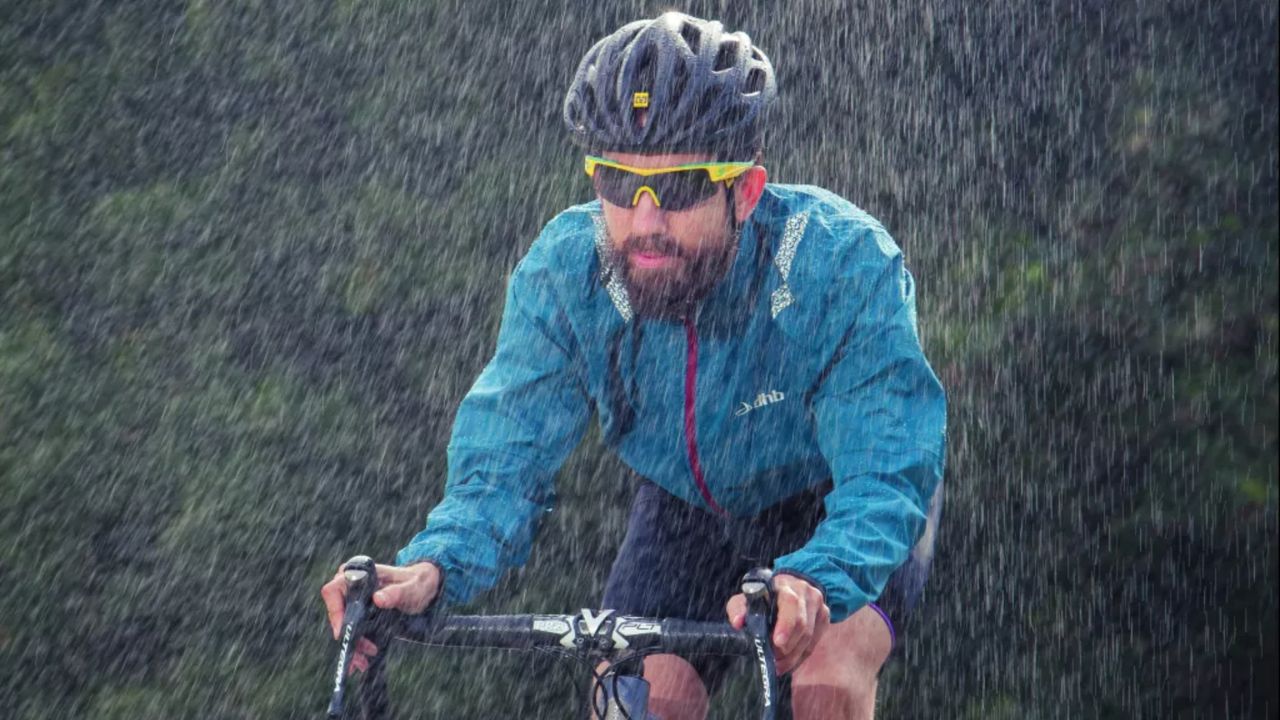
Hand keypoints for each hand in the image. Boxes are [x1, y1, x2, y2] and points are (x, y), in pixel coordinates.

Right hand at [320, 561, 442, 673]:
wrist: (423, 589)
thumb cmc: (417, 583)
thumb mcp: (410, 589)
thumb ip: (396, 593)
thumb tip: (378, 599)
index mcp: (360, 573)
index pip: (334, 590)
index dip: (335, 612)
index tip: (343, 632)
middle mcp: (352, 585)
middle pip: (337, 612)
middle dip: (347, 636)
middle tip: (362, 656)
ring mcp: (353, 599)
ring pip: (343, 624)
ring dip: (352, 645)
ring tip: (363, 662)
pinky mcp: (358, 611)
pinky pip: (351, 629)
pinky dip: (356, 644)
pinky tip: (362, 658)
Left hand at [725, 573, 829, 674]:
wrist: (789, 586)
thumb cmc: (764, 595)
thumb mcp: (746, 597)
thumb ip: (738, 608)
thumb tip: (738, 623)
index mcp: (785, 585)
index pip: (790, 603)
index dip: (786, 624)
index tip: (777, 642)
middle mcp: (805, 592)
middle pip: (801, 625)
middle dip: (786, 647)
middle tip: (772, 660)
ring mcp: (818, 605)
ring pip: (808, 637)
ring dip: (792, 656)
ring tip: (777, 665)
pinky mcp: (824, 617)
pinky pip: (813, 643)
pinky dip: (799, 657)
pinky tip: (787, 662)